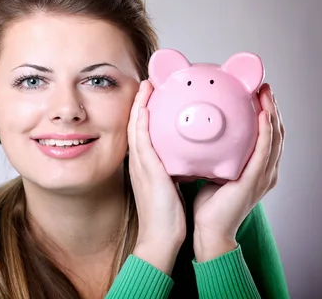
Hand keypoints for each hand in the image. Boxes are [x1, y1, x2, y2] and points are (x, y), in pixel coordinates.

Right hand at [127, 80, 186, 274]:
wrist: (161, 237)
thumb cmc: (168, 216)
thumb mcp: (170, 186)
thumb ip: (174, 170)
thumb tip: (186, 159)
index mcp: (145, 165)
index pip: (143, 133)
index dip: (145, 112)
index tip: (152, 95)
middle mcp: (139, 162)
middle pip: (136, 125)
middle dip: (140, 102)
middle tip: (147, 83)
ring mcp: (140, 165)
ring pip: (136, 127)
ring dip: (140, 104)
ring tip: (146, 85)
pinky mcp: (146, 169)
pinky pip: (141, 139)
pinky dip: (141, 120)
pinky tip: (146, 105)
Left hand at [192, 83, 284, 261]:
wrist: (208, 230)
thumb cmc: (208, 204)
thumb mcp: (213, 170)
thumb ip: (213, 154)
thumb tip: (198, 134)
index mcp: (256, 169)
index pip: (266, 135)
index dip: (265, 113)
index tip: (256, 93)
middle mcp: (265, 171)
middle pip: (275, 132)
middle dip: (272, 107)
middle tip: (264, 87)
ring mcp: (262, 176)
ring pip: (274, 137)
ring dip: (272, 112)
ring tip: (266, 93)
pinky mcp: (255, 180)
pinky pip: (264, 151)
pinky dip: (266, 131)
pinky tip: (263, 114)